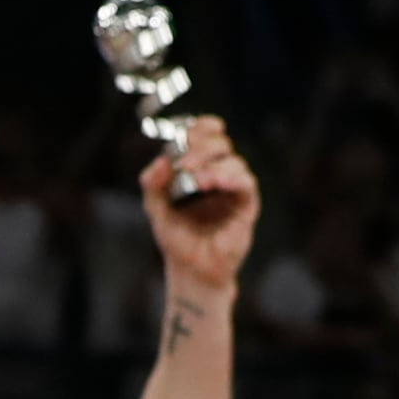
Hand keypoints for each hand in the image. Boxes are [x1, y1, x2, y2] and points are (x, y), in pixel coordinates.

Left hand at [145, 118, 260, 295]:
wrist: (191, 271)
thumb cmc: (177, 239)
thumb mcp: (156, 209)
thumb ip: (152, 185)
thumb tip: (161, 161)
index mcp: (199, 170)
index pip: (206, 138)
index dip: (203, 127)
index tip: (191, 130)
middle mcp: (219, 174)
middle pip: (221, 144)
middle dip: (203, 147)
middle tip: (187, 163)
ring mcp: (234, 189)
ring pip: (234, 161)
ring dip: (215, 166)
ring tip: (198, 180)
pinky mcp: (246, 205)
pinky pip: (245, 183)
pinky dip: (231, 178)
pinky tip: (215, 183)